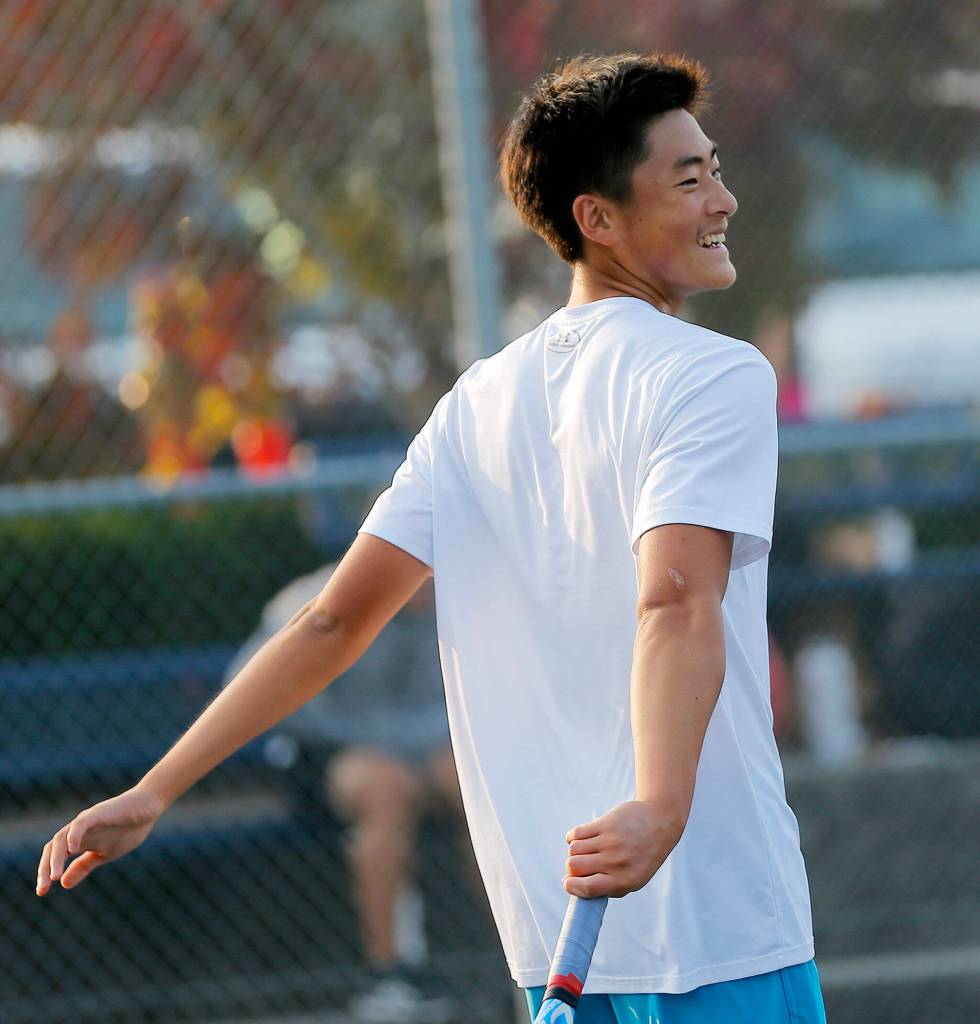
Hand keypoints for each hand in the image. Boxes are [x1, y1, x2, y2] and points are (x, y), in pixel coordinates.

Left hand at [36, 784, 165, 895]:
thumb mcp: (105, 854)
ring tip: (55, 876)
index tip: (42, 892)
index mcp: (79, 841)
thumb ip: (84, 866)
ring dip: (56, 858)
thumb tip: (63, 884)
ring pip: (61, 838)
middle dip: (45, 869)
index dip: (45, 873)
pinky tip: (72, 849)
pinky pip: (80, 824)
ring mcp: (86, 821)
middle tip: (43, 889)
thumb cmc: (129, 829)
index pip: (55, 857)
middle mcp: (78, 831)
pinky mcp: (97, 813)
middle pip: (52, 848)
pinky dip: (74, 836)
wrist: (148, 806)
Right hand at [563, 799, 684, 898]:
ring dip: (574, 851)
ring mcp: (611, 842)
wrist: (659, 822)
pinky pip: (576, 833)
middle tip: (580, 863)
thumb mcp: (633, 878)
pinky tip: (581, 838)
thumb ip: (606, 886)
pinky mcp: (605, 824)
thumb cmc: (641, 856)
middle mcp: (617, 862)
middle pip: (574, 867)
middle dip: (572, 867)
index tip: (568, 882)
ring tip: (585, 850)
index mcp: (624, 881)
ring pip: (573, 850)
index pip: (587, 888)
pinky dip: (573, 837)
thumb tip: (569, 884)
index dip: (572, 886)